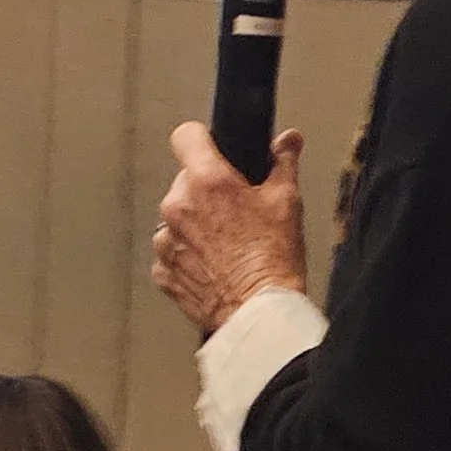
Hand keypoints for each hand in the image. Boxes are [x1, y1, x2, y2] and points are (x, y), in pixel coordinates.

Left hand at [152, 122, 308, 333]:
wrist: (261, 314)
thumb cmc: (275, 261)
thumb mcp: (287, 203)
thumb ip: (283, 163)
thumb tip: (288, 140)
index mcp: (207, 181)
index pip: (186, 136)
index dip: (201, 140)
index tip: (212, 149)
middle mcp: (177, 205)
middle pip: (186, 180)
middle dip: (207, 191)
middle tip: (236, 212)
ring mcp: (166, 238)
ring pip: (176, 217)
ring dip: (195, 224)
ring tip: (227, 244)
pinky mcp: (162, 268)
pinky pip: (171, 251)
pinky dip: (188, 255)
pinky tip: (214, 265)